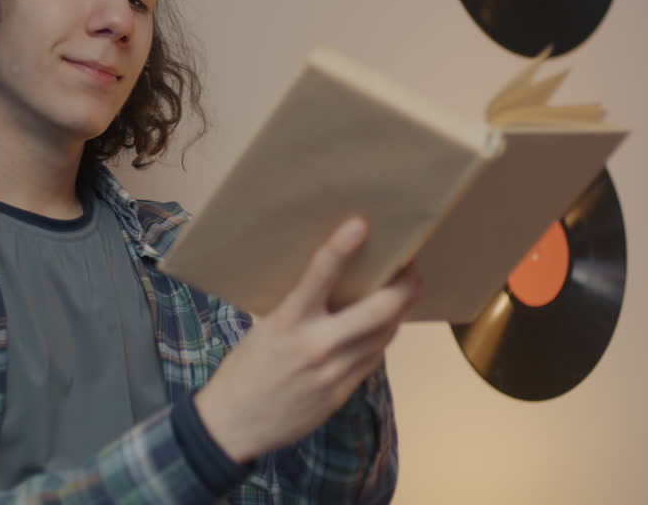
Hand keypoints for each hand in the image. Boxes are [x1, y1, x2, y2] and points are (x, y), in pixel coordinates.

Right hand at [194, 216, 422, 463]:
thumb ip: (300, 308)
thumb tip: (333, 281)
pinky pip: (374, 356)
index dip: (341, 248)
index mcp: (287, 323)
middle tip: (411, 266)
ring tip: (407, 289)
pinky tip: (385, 323)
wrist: (235, 422)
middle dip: (404, 286)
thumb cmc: (247, 368)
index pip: (318, 277)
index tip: (360, 224)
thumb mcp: (266, 328)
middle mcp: (316, 347)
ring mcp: (334, 373)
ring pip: (385, 334)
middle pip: (377, 311)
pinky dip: (383, 335)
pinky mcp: (342, 392)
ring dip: (401, 309)